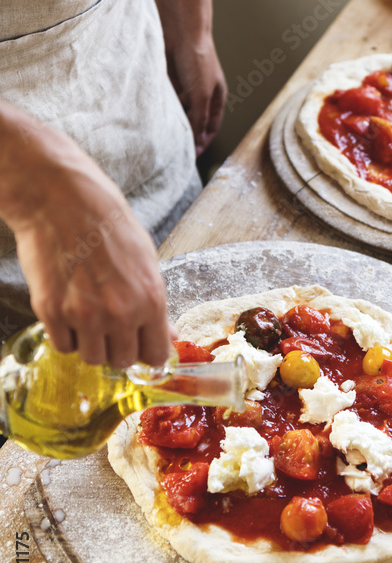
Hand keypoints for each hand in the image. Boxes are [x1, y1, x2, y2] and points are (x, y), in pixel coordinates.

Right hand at [0, 106, 172, 367]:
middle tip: (112, 325)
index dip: (148, 351)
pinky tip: (69, 309)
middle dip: (119, 347)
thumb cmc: (107, 224)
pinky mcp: (51, 313)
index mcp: (150, 299)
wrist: (61, 200)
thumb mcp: (146, 260)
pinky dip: (66, 335)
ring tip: (88, 313)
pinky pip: (63, 346)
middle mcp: (120, 313)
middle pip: (123, 361)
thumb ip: (155, 304)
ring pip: (92, 358)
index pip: (156, 354)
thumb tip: (169, 334)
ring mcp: (84, 315)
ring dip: (91, 342)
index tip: (141, 345)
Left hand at [166, 32, 226, 155]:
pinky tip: (156, 118)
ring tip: (164, 134)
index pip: (211, 126)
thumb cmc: (197, 59)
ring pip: (178, 112)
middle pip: (194, 121)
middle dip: (186, 134)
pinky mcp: (168, 83)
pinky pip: (165, 102)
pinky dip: (161, 110)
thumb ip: (199, 120)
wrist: (179, 32)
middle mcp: (200, 95)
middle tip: (175, 149)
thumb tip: (196, 143)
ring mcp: (183, 89)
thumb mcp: (202, 95)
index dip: (203, 141)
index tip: (192, 155)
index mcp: (215, 98)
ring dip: (172, 122)